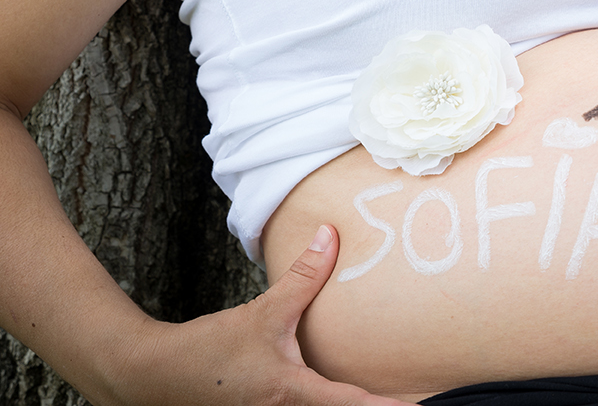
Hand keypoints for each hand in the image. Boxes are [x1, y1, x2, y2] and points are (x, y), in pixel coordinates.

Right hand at [125, 226, 410, 405]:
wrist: (150, 377)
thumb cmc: (206, 349)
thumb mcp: (262, 312)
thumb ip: (303, 278)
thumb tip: (330, 235)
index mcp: (292, 394)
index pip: (352, 405)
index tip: (420, 405)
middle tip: (414, 399)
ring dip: (349, 405)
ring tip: (390, 398)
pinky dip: (325, 405)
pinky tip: (340, 395)